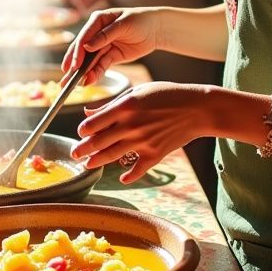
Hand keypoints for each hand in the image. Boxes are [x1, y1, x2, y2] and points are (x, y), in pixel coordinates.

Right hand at [61, 7, 158, 81]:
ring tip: (76, 84)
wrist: (157, 29)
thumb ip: (105, 35)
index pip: (84, 36)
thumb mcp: (124, 25)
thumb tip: (87, 46)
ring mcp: (103, 45)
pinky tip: (89, 81)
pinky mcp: (111, 55)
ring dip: (84, 72)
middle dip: (74, 65)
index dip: (77, 51)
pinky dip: (95, 73)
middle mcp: (97, 33)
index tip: (73, 65)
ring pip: (90, 60)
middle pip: (82, 50)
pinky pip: (101, 65)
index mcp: (98, 20)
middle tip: (66, 79)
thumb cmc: (141, 20)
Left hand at [71, 81, 211, 182]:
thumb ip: (111, 105)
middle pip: (98, 142)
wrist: (197, 108)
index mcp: (125, 107)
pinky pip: (137, 170)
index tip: (80, 132)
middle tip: (74, 154)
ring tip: (88, 164)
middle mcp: (131, 125)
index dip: (83, 130)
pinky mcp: (155, 154)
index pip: (94, 123)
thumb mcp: (137, 92)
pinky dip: (128, 176)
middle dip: (82, 149)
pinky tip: (122, 178)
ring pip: (111, 156)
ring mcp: (143, 142)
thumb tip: (88, 113)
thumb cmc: (166, 95)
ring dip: (96, 162)